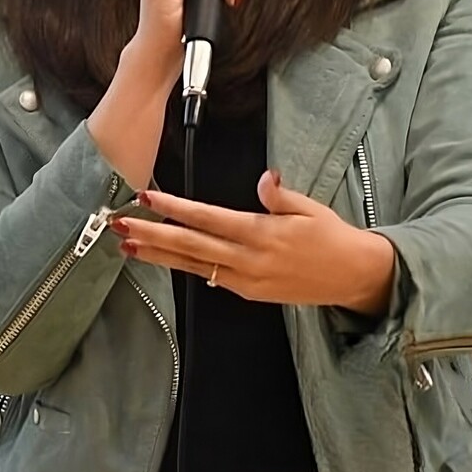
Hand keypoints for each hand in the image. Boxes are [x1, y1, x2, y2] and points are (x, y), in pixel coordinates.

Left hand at [110, 171, 397, 313]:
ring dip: (158, 256)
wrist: (352, 277)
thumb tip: (265, 178)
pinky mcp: (248, 293)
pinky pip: (209, 278)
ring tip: (128, 246)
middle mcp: (248, 261)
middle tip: (119, 225)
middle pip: (190, 247)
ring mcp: (246, 281)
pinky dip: (183, 268)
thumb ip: (281, 196)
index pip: (208, 219)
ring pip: (193, 266)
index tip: (147, 198)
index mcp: (262, 234)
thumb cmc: (331, 237)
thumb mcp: (311, 209)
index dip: (175, 209)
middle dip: (152, 235)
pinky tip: (162, 259)